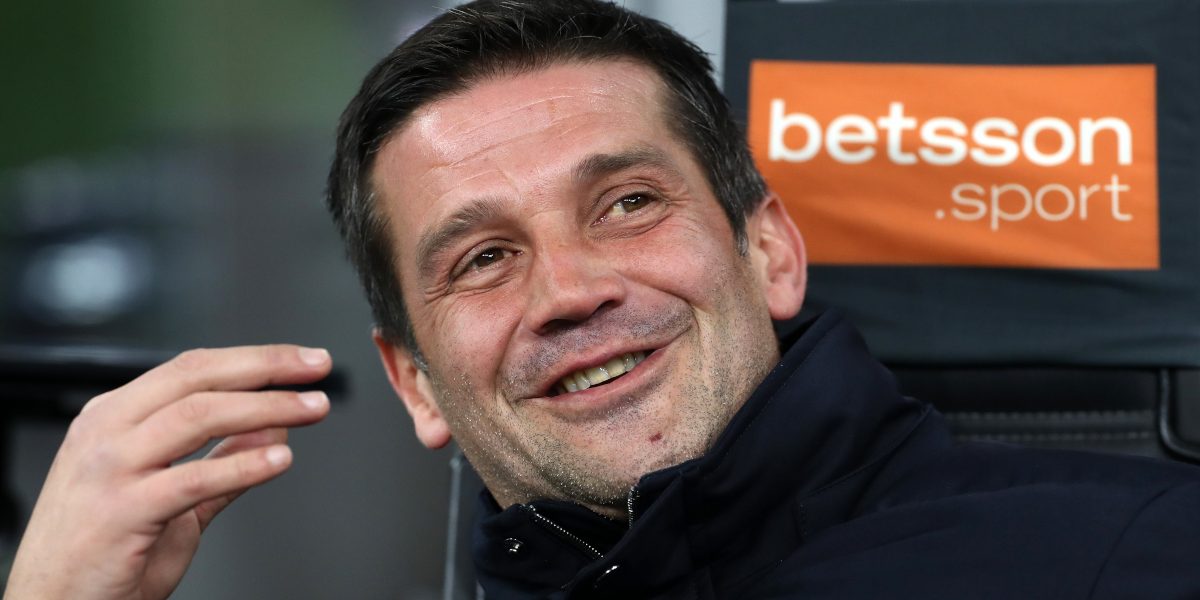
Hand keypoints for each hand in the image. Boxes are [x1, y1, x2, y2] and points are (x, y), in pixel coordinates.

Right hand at [3, 345, 332, 599]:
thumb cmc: (104, 553)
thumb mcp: (171, 493)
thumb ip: (222, 458)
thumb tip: (273, 425)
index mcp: (113, 417)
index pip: (192, 368)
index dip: (255, 359)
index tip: (304, 361)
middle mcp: (105, 432)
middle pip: (196, 378)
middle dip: (266, 367)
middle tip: (317, 367)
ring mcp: (108, 470)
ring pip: (197, 416)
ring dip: (265, 408)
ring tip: (311, 408)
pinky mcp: (119, 513)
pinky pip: (191, 479)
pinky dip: (242, 466)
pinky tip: (279, 461)